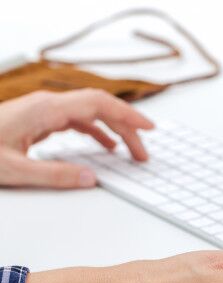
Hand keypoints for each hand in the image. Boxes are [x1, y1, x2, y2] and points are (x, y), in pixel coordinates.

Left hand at [0, 89, 153, 187]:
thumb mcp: (13, 170)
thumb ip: (54, 175)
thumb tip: (91, 179)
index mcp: (47, 110)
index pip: (99, 103)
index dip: (128, 114)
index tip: (148, 128)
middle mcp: (50, 105)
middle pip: (100, 107)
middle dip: (127, 127)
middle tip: (143, 152)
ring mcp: (46, 110)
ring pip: (91, 114)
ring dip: (114, 130)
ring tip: (130, 151)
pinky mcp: (42, 119)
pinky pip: (78, 121)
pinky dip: (97, 131)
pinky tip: (105, 145)